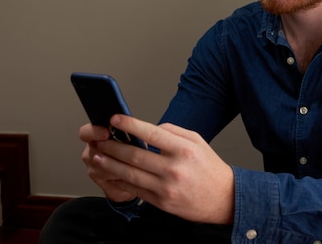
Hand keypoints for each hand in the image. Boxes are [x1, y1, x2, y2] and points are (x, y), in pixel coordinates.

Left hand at [81, 115, 234, 224]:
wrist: (224, 199)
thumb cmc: (209, 167)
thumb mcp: (197, 141)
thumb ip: (172, 131)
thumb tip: (149, 128)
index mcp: (184, 149)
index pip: (151, 133)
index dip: (130, 125)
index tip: (114, 119)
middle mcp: (174, 169)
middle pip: (135, 155)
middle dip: (112, 146)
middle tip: (99, 139)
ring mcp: (167, 188)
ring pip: (130, 174)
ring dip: (110, 164)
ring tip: (97, 156)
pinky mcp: (162, 202)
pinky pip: (135, 190)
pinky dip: (120, 180)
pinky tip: (111, 173)